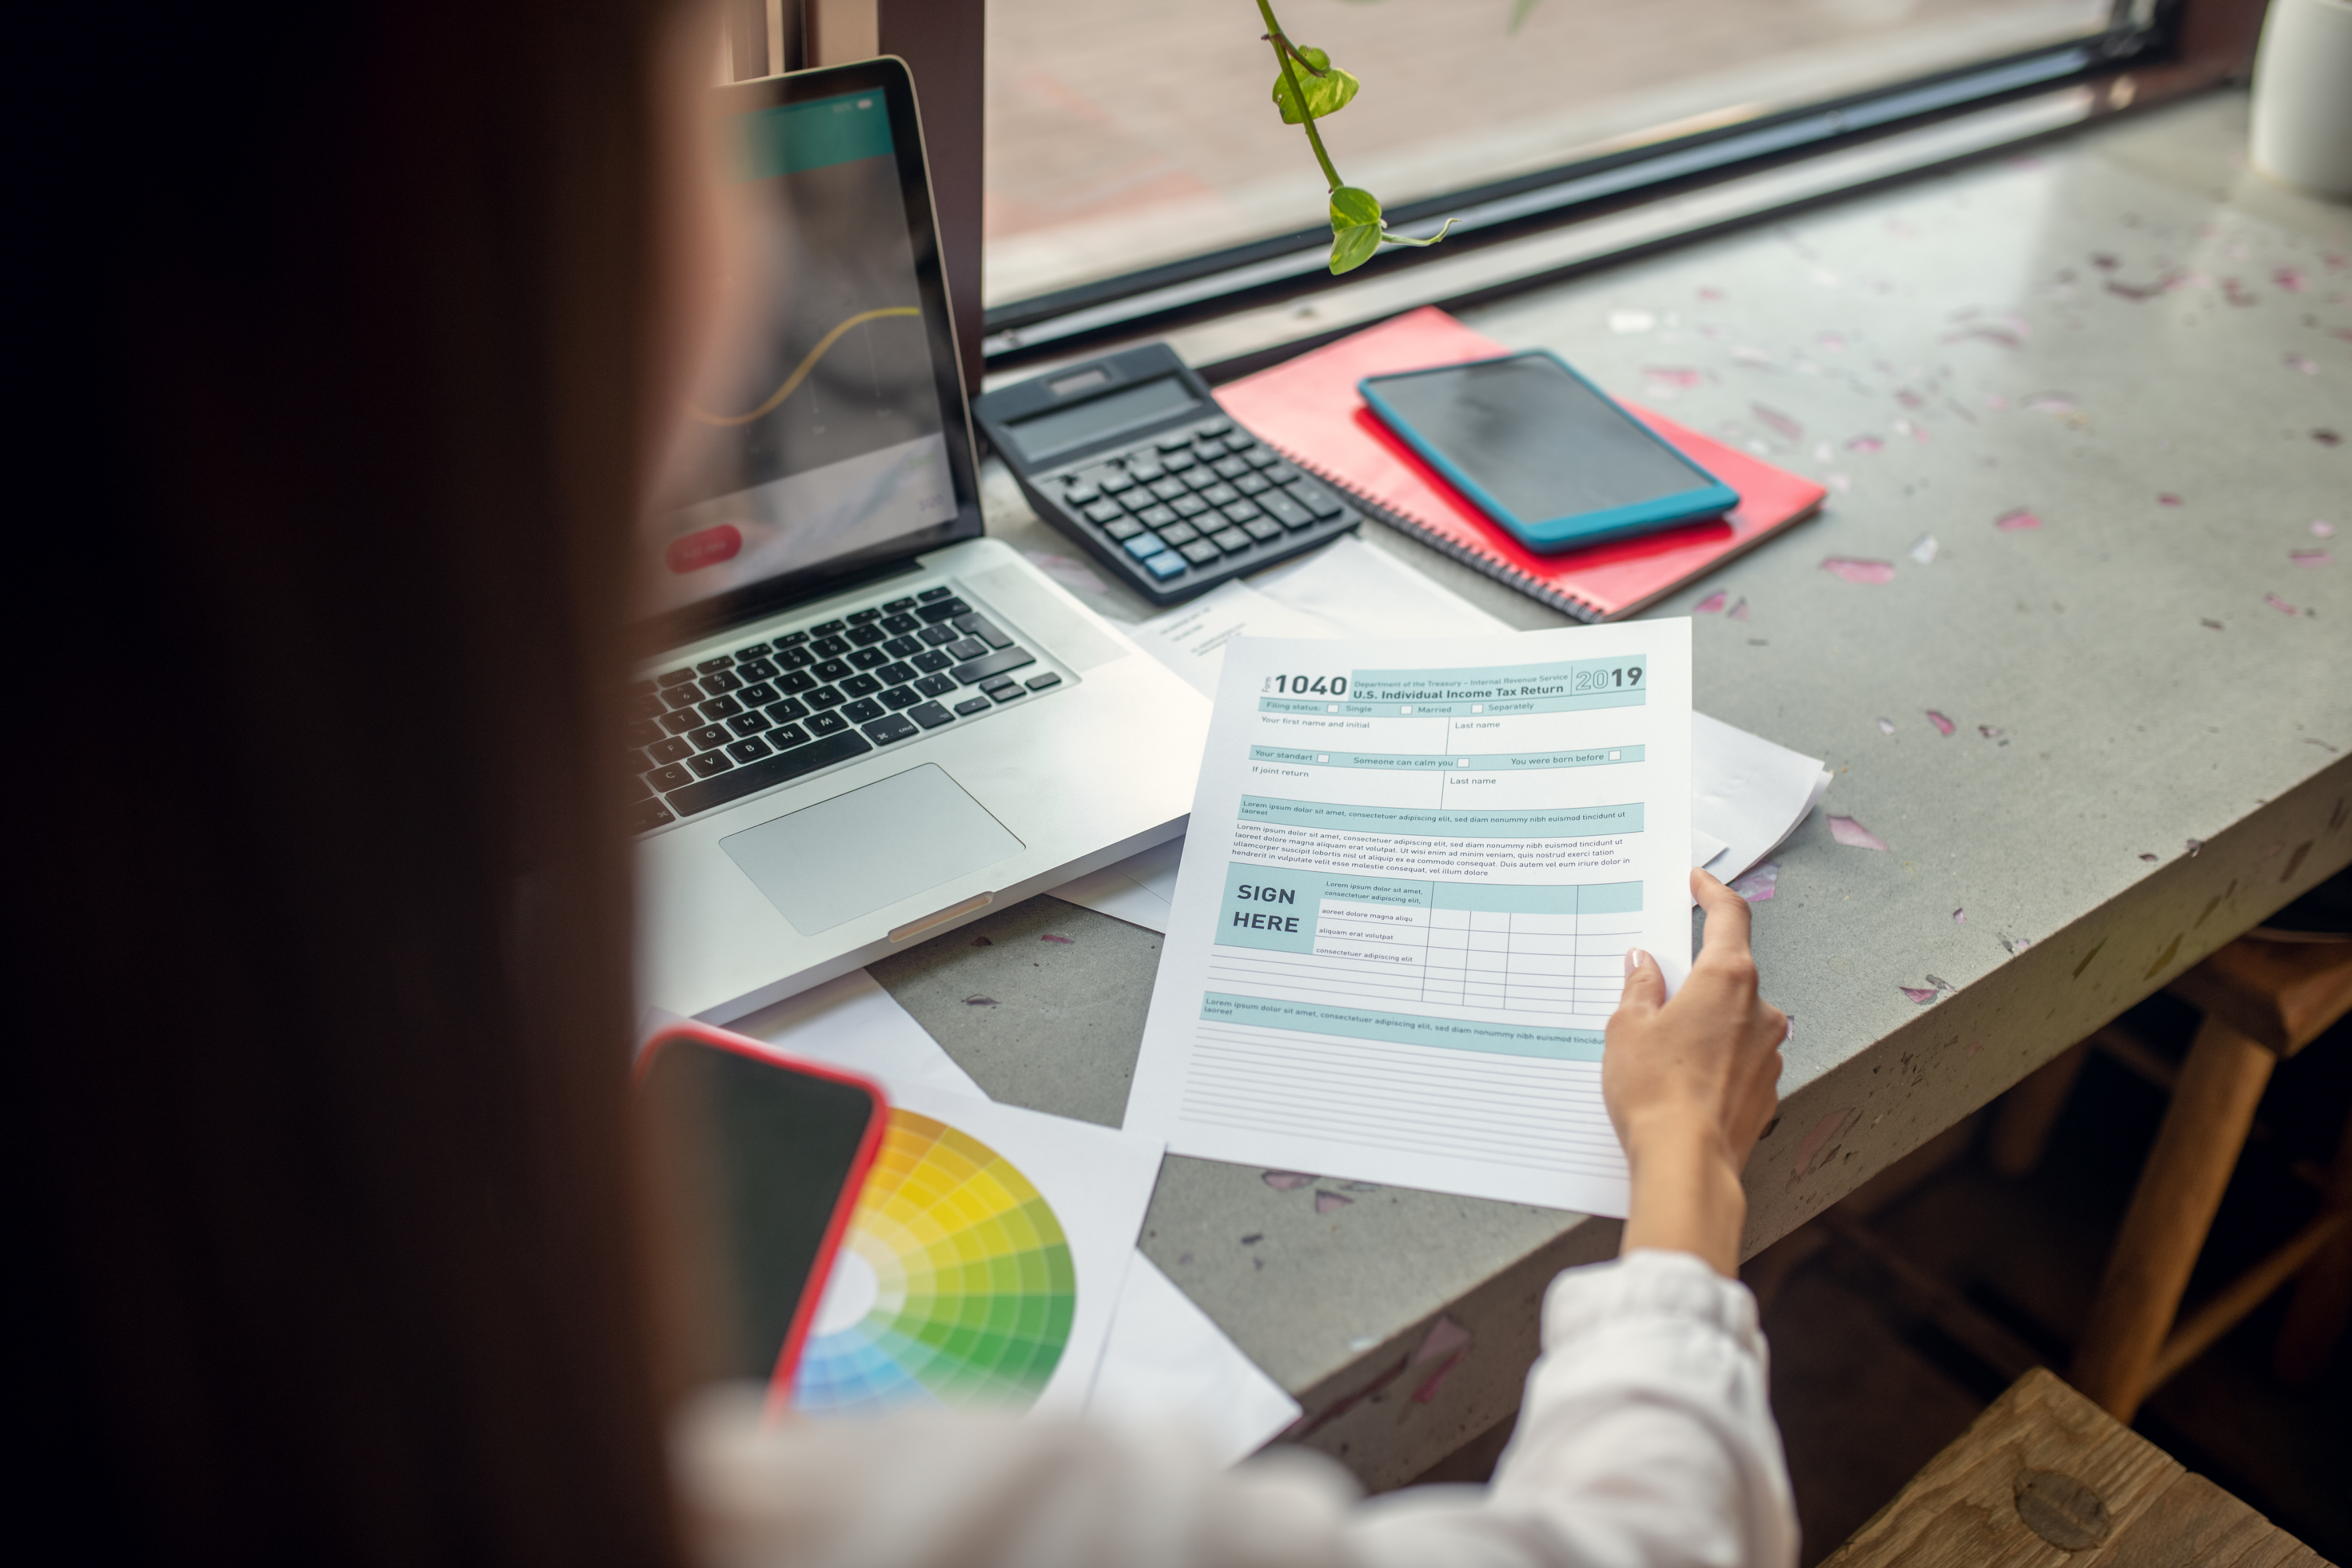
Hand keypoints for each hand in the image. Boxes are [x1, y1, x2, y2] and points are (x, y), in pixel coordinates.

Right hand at [1601, 868, 1786, 1274]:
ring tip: (1660, 1045)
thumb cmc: (1656, 1093)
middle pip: (1729, 970)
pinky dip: (1713, 1055)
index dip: (1713, 892)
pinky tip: (1680, 1077)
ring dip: (1703, 1019)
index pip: (1729, 915)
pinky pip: (1738, 1056)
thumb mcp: (1627, 1028)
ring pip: (1734, 1017)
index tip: (1700, 881)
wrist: (1688, 1165)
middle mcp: (1760, 1010)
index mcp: (1728, 980)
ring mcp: (1768, 1051)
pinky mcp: (1766, 1089)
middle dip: (1694, 972)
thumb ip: (1639, 987)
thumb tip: (1645, 966)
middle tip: (1655, 983)